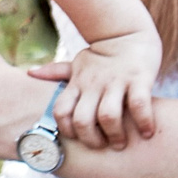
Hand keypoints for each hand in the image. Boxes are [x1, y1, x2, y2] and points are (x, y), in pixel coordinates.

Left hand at [50, 28, 160, 150]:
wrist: (129, 32)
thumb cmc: (102, 55)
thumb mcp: (77, 63)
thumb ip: (56, 72)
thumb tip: (30, 73)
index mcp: (78, 83)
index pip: (61, 111)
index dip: (66, 130)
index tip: (79, 139)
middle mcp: (94, 84)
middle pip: (83, 120)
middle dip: (91, 140)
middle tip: (103, 145)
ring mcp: (116, 81)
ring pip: (108, 116)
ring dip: (115, 135)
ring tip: (121, 143)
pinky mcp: (139, 79)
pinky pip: (139, 105)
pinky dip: (144, 123)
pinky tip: (147, 132)